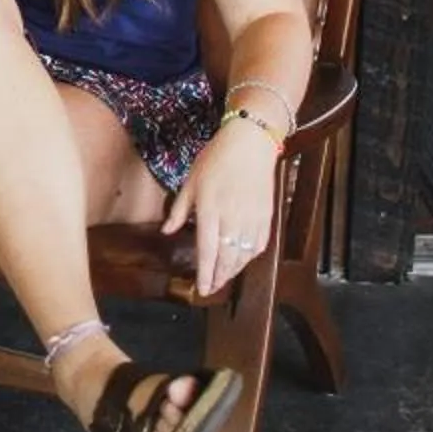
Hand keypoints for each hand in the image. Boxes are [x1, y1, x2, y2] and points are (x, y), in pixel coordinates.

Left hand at [164, 116, 278, 295]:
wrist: (250, 143)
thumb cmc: (216, 159)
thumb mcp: (190, 181)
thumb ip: (179, 210)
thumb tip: (166, 231)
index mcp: (210, 208)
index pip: (207, 249)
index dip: (205, 273)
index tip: (202, 288)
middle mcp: (232, 217)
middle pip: (227, 258)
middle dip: (219, 277)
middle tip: (212, 287)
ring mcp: (252, 218)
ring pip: (244, 255)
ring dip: (234, 270)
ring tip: (223, 277)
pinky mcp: (266, 216)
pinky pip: (259, 245)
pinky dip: (250, 257)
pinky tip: (241, 260)